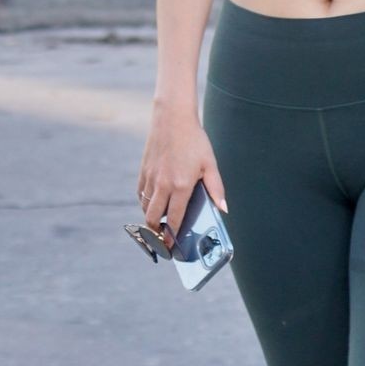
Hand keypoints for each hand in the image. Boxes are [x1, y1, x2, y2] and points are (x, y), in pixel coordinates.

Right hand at [137, 107, 227, 235]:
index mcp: (181, 186)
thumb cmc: (194, 141)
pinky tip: (154, 203)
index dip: (172, 235)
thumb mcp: (210, 164)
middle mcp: (163, 185)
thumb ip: (216, 189)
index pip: (174, 219)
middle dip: (156, 232)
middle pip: (153, 218)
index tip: (172, 246)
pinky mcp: (143, 171)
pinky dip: (146, 202)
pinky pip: (141, 193)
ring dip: (151, 217)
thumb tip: (223, 209)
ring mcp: (151, 178)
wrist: (172, 119)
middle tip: (163, 238)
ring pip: (146, 206)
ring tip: (160, 223)